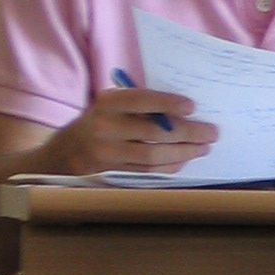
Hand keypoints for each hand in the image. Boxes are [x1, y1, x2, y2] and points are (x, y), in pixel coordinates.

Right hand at [44, 85, 218, 177]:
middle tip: (211, 133)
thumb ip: (140, 104)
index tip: (192, 107)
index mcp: (107, 103)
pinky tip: (185, 160)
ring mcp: (106, 154)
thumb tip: (185, 109)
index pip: (141, 100)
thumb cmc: (100, 121)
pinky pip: (147, 172)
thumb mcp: (111, 105)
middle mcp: (104, 127)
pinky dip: (170, 167)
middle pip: (153, 133)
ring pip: (153, 157)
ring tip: (203, 147)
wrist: (63, 153)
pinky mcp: (111, 173)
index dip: (167, 103)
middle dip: (188, 133)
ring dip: (184, 153)